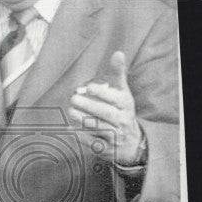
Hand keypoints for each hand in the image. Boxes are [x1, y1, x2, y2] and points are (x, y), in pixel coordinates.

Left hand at [68, 51, 143, 165]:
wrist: (131, 142)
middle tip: (74, 98)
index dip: (102, 93)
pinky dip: (82, 136)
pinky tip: (70, 129)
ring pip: (99, 128)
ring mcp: (115, 136)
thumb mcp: (122, 93)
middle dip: (90, 106)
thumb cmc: (121, 110)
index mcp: (126, 104)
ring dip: (84, 120)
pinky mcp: (106, 149)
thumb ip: (117, 74)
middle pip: (106, 114)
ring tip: (71, 111)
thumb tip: (118, 52)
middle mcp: (122, 120)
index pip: (115, 98)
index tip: (89, 87)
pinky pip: (94, 143)